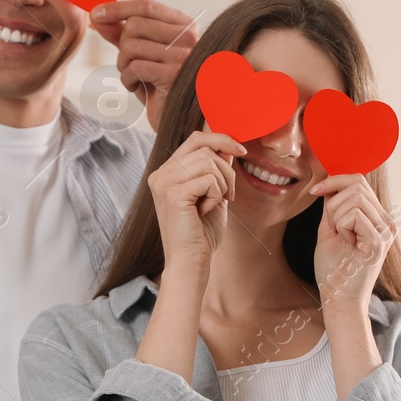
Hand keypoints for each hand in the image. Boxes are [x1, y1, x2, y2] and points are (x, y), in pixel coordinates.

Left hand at [91, 0, 198, 126]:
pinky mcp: (173, 75)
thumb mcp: (142, 55)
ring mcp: (183, 55)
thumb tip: (97, 16)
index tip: (95, 14)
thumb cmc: (161, 87)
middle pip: (135, 25)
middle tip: (129, 65)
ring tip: (135, 78)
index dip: (117, 8)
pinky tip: (138, 88)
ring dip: (123, 65)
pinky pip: (134, 67)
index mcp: (185, 25)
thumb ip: (122, 33)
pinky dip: (128, 80)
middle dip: (122, 46)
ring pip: (131, 46)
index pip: (146, 6)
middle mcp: (189, 37)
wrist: (181, 122)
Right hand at [146, 129, 244, 271]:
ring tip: (216, 204)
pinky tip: (206, 211)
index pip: (195, 139)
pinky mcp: (173, 194)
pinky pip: (209, 179)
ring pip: (209, 162)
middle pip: (204, 147)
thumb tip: (227, 146)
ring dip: (223, 184)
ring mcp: (164, 183)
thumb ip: (216, 170)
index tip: (240, 151)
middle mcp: (160, 175)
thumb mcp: (213, 194)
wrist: (191, 261)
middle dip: (227, 169)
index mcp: (166, 173)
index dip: (221, 139)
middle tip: (229, 194)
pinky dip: (216, 195)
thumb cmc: (202, 233)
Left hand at [310, 174, 396, 308]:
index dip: (335, 180)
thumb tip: (329, 180)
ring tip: (344, 238)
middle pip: (357, 184)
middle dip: (334, 201)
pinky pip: (354, 214)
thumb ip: (332, 205)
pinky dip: (342, 227)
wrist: (338, 298)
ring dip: (338, 217)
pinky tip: (348, 244)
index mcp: (377, 217)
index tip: (315, 191)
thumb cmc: (334, 268)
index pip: (359, 180)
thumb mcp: (330, 228)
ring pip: (354, 198)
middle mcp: (387, 221)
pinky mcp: (380, 240)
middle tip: (334, 227)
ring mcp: (386, 231)